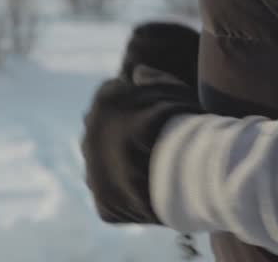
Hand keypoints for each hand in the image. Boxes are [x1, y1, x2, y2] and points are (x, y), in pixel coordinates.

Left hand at [82, 22, 202, 224]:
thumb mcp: (173, 89)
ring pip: (105, 165)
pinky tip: (151, 190)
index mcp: (105, 102)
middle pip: (105, 132)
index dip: (137, 104)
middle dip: (123, 134)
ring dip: (122, 164)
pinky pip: (113, 196)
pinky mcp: (104, 205)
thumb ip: (152, 78)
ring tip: (154, 169)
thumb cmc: (184, 124)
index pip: (115, 96)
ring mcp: (94, 173)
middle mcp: (90, 136)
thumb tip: (136, 72)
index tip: (156, 114)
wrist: (187, 171)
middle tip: (154, 142)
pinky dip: (128, 194)